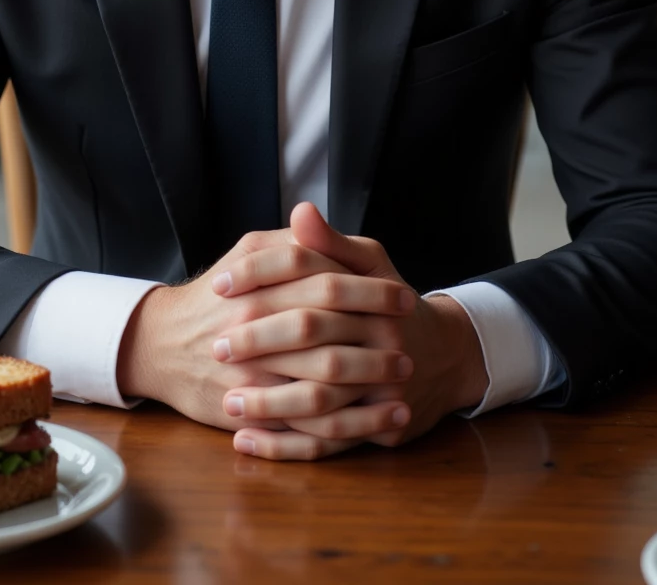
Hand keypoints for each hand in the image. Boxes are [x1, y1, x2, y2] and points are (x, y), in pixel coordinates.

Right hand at [117, 225, 414, 441]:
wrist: (162, 345)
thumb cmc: (217, 296)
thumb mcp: (246, 254)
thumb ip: (287, 241)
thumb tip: (315, 217)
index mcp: (259, 287)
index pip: (324, 282)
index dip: (370, 289)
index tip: (404, 295)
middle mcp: (254, 331)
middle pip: (327, 336)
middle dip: (375, 340)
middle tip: (410, 342)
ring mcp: (253, 378)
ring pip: (321, 387)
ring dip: (370, 387)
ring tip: (407, 383)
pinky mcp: (252, 416)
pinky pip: (309, 430)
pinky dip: (352, 427)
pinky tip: (385, 421)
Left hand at [214, 203, 488, 459]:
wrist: (439, 356)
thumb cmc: (389, 302)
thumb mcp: (370, 263)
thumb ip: (331, 243)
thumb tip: (301, 211)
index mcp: (373, 291)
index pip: (310, 274)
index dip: (261, 275)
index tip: (219, 283)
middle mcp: (382, 337)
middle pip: (313, 335)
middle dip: (260, 342)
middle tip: (217, 347)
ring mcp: (384, 386)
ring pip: (319, 399)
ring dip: (268, 404)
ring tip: (227, 403)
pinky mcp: (380, 425)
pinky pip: (329, 443)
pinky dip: (283, 446)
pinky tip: (245, 441)